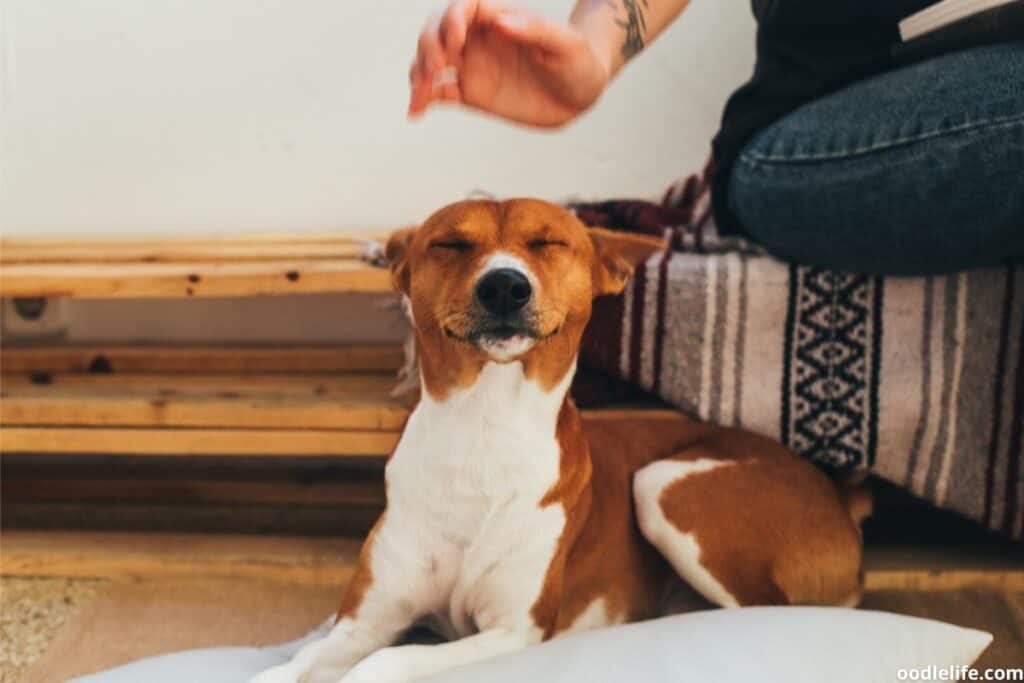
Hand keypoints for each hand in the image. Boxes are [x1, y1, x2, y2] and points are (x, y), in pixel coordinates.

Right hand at [409, 0, 610, 127]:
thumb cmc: (577, 62)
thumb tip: (500, 21)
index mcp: (500, 18)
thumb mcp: (564, 45)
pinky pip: (437, 91)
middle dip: (428, 46)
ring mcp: (471, 64)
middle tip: (432, 68)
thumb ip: (535, 30)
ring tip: (418, 94)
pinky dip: (422, 99)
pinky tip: (415, 112)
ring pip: (431, 61)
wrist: (579, 96)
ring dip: (418, 73)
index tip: (455, 42)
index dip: (452, 20)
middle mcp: (479, 38)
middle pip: (438, 31)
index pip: (464, 8)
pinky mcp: (469, 92)